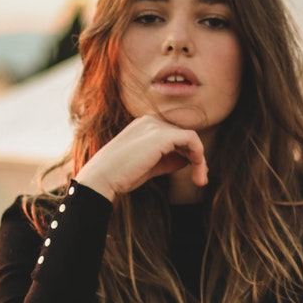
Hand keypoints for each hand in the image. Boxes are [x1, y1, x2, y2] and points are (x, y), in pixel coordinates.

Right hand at [75, 114, 207, 200]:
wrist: (102, 178)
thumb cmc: (120, 175)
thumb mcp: (148, 165)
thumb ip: (167, 159)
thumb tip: (188, 160)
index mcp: (144, 125)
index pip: (175, 136)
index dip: (188, 154)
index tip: (195, 174)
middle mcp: (150, 121)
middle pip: (184, 136)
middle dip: (197, 158)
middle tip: (201, 180)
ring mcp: (156, 126)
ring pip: (191, 138)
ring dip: (200, 160)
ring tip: (200, 180)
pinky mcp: (162, 135)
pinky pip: (192, 139)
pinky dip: (199, 156)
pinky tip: (197, 171)